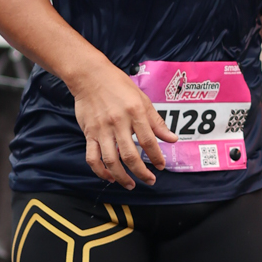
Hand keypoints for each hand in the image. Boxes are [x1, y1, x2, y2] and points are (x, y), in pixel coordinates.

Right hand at [70, 58, 175, 188]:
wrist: (90, 76)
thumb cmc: (118, 86)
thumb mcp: (142, 99)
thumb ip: (156, 122)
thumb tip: (172, 139)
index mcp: (134, 112)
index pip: (148, 141)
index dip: (157, 156)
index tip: (161, 166)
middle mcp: (118, 122)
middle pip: (130, 155)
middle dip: (142, 172)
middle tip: (150, 180)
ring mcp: (102, 130)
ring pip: (111, 161)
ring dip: (122, 177)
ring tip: (131, 185)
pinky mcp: (89, 133)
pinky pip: (92, 157)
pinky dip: (100, 171)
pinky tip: (109, 177)